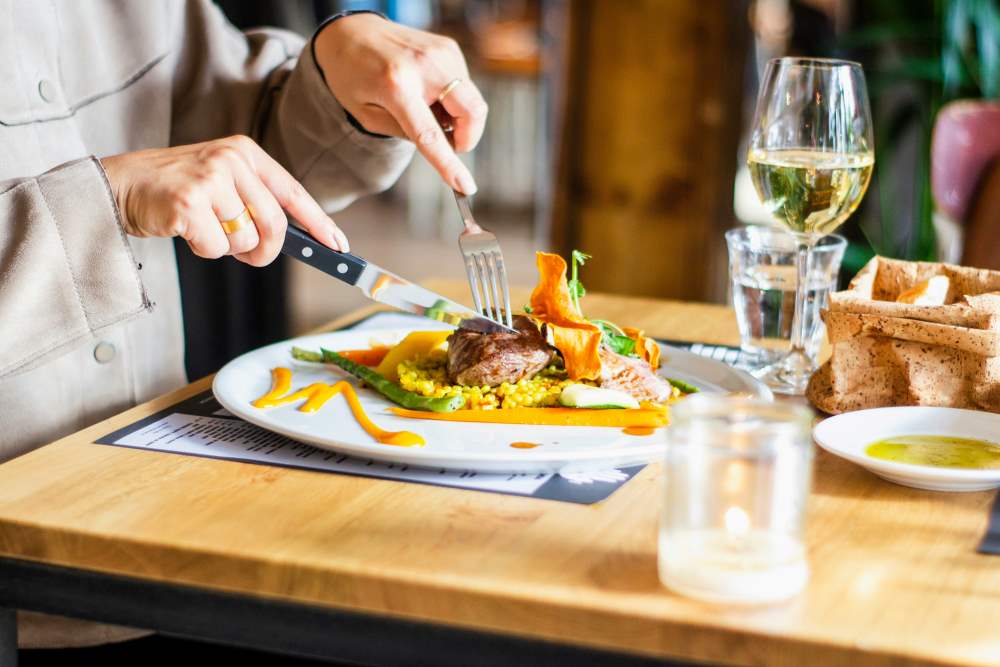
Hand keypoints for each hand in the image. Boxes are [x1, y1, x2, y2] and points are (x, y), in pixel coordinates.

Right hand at [101, 135, 348, 265]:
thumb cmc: (177, 190)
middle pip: (275, 223)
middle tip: (251, 256)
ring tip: (206, 229)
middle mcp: (231, 160)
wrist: (121, 185)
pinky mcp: (189, 202)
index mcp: (246, 152)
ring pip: (246, 239)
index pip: (294, 193)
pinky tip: (187, 230)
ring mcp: (210, 179)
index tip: (338, 247)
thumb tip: (298, 239)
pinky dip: (205, 250)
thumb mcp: (223, 182)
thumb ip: (257, 201)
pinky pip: (217, 247)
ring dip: (229, 248)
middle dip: (267, 250)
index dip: (319, 224)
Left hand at [314, 13, 486, 194]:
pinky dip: (452, 98)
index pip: (430, 134)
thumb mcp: (366, 115)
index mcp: (395, 86)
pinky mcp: (449, 47)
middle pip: (472, 112)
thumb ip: (404, 133)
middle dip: (468, 137)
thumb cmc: (352, 77)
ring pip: (471, 101)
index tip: (465, 187)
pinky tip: (428, 91)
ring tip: (424, 106)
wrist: (350, 31)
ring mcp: (440, 52)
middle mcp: (424, 65)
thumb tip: (445, 143)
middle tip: (450, 143)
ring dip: (456, 116)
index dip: (449, 163)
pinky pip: (465, 85)